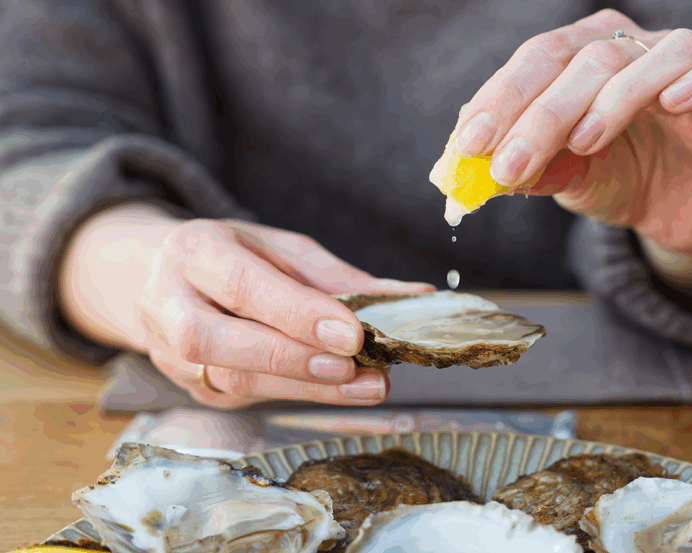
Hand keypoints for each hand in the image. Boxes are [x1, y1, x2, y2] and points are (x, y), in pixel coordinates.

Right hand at [59, 203, 432, 408]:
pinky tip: (340, 390)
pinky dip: (298, 394)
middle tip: (354, 366)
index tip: (352, 333)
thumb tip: (412, 296)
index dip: (297, 314)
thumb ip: (338, 275)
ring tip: (365, 385)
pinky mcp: (190, 385)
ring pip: (231, 378)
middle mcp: (169, 301)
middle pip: (219, 341)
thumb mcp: (281, 248)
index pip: (243, 286)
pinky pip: (243, 395)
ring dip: (305, 387)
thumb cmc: (232, 256)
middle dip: (293, 358)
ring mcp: (170, 351)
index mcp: (194, 251)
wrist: (160, 275)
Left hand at [453, 9, 691, 256]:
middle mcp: (638, 45)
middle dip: (543, 114)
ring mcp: (690, 66)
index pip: (540, 59)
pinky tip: (672, 105)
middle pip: (590, 59)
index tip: (471, 144)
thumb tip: (478, 167)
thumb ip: (532, 167)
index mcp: (588, 52)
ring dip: (614, 99)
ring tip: (583, 144)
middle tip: (510, 164)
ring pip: (656, 57)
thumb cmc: (623, 180)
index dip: (503, 98)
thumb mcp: (569, 179)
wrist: (683, 213)